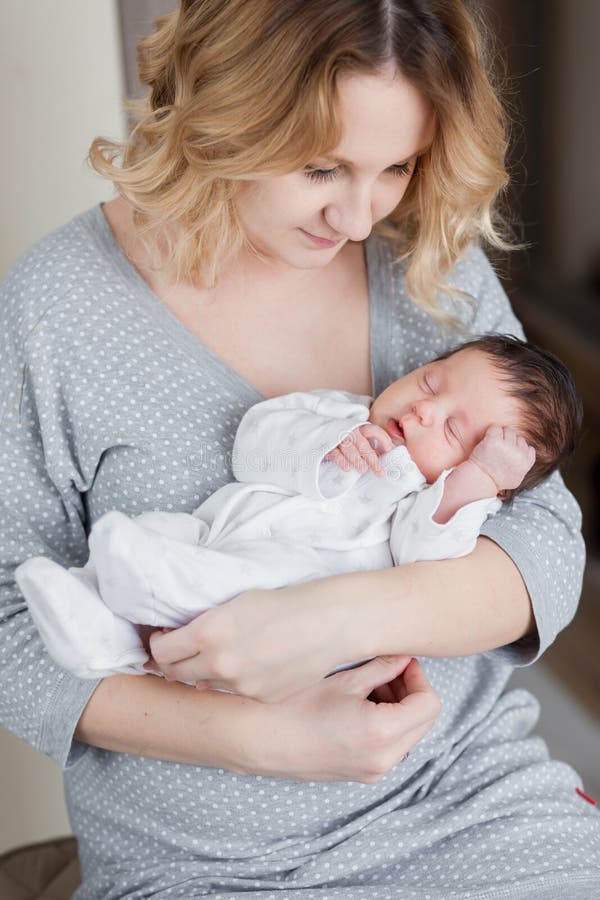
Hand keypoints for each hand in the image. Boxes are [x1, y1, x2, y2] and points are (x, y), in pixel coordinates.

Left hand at [145, 582, 357, 700]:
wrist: (327, 622)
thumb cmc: (282, 603)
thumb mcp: (236, 604)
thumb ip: (206, 628)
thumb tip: (184, 652)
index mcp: (208, 632)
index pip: (162, 651)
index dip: (159, 644)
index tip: (164, 638)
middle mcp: (219, 663)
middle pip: (177, 673)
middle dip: (175, 662)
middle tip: (183, 650)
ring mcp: (240, 685)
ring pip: (206, 684)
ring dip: (207, 672)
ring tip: (228, 653)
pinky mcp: (260, 698)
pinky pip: (236, 693)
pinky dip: (237, 681)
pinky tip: (256, 663)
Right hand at [244, 655, 440, 782]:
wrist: (258, 739)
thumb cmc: (294, 705)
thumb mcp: (343, 681)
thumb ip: (382, 667)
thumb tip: (405, 655)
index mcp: (381, 733)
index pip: (429, 704)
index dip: (418, 677)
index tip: (400, 661)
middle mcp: (383, 759)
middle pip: (423, 721)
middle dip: (410, 691)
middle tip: (385, 669)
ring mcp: (373, 772)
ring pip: (408, 734)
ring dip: (399, 706)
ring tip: (366, 685)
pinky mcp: (362, 775)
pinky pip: (391, 747)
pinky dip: (386, 723)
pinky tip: (357, 704)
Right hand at [323, 423, 392, 476]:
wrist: (319, 432)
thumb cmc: (343, 440)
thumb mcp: (357, 440)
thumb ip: (369, 447)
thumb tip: (383, 457)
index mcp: (359, 428)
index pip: (373, 431)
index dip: (383, 439)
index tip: (389, 450)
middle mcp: (349, 432)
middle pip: (363, 444)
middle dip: (372, 459)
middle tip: (379, 472)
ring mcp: (337, 438)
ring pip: (349, 448)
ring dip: (357, 460)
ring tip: (363, 470)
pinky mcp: (327, 446)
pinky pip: (335, 453)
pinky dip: (341, 460)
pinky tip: (347, 468)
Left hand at [469, 425, 535, 492]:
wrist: (480, 480)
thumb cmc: (495, 481)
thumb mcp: (516, 479)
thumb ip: (524, 468)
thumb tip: (525, 459)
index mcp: (525, 462)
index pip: (529, 448)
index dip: (519, 449)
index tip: (510, 452)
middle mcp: (518, 453)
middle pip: (519, 438)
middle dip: (510, 441)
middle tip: (499, 448)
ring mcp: (506, 446)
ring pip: (508, 430)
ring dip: (501, 434)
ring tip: (493, 443)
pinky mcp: (494, 440)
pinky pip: (496, 428)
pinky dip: (492, 431)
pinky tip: (488, 439)